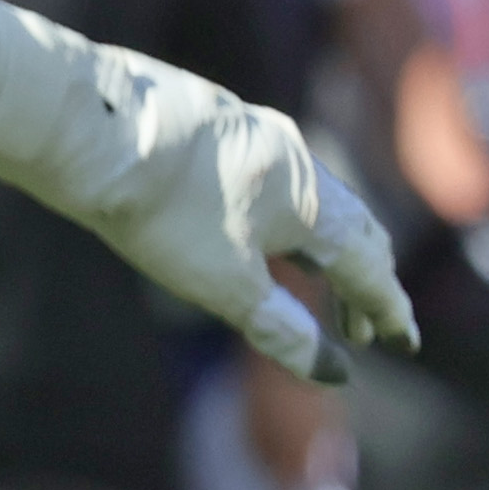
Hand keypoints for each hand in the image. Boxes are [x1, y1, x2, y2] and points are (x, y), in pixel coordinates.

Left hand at [96, 52, 414, 381]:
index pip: (369, 265)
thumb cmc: (159, 209)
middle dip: (360, 279)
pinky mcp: (213, 117)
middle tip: (362, 326)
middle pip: (351, 227)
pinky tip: (254, 220)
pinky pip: (270, 172)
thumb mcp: (225, 284)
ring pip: (309, 194)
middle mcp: (297, 157)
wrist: (86, 128)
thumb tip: (333, 372)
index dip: (386, 309)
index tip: (402, 341)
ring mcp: (254, 129)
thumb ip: (283, 328)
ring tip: (314, 279)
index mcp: (314, 202)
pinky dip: (283, 211)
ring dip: (321, 243)